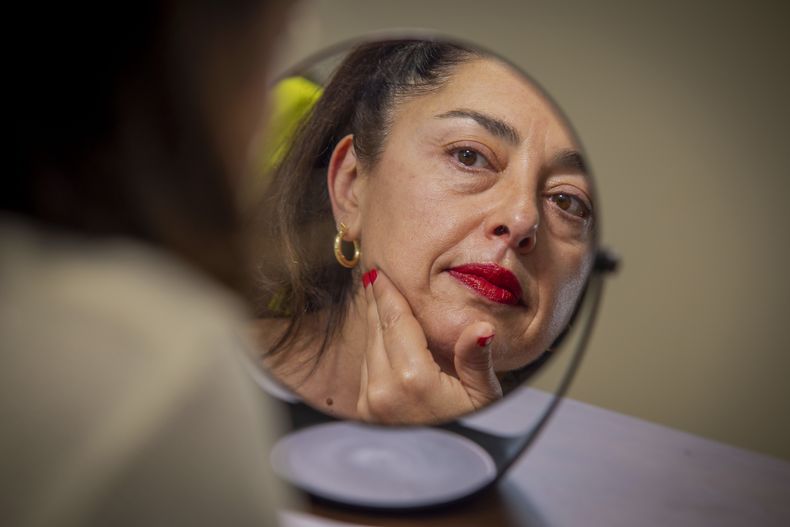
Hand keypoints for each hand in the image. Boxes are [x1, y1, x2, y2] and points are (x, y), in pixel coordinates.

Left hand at [357, 268, 502, 423]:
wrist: (443, 470)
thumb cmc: (469, 430)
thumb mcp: (483, 396)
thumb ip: (476, 359)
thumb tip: (481, 329)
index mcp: (411, 378)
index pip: (395, 321)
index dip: (388, 293)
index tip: (379, 272)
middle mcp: (382, 387)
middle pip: (376, 329)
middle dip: (377, 300)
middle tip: (374, 274)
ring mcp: (370, 400)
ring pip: (367, 346)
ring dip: (373, 320)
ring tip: (377, 296)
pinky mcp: (365, 410)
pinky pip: (365, 366)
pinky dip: (372, 344)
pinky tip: (381, 332)